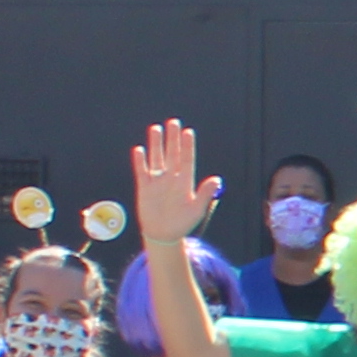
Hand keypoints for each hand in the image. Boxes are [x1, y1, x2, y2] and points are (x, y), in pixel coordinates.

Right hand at [129, 118, 215, 245]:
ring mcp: (158, 182)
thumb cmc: (183, 223)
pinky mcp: (145, 188)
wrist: (164, 235)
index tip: (188, 132)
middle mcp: (172, 178)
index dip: (187, 146)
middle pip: (172, 154)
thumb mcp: (197, 210)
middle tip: (173, 122)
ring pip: (157, 158)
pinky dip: (140, 161)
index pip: (186, 159)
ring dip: (156, 144)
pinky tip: (139, 150)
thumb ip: (205, 194)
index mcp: (186, 182)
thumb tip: (217, 180)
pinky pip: (142, 171)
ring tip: (156, 128)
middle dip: (173, 138)